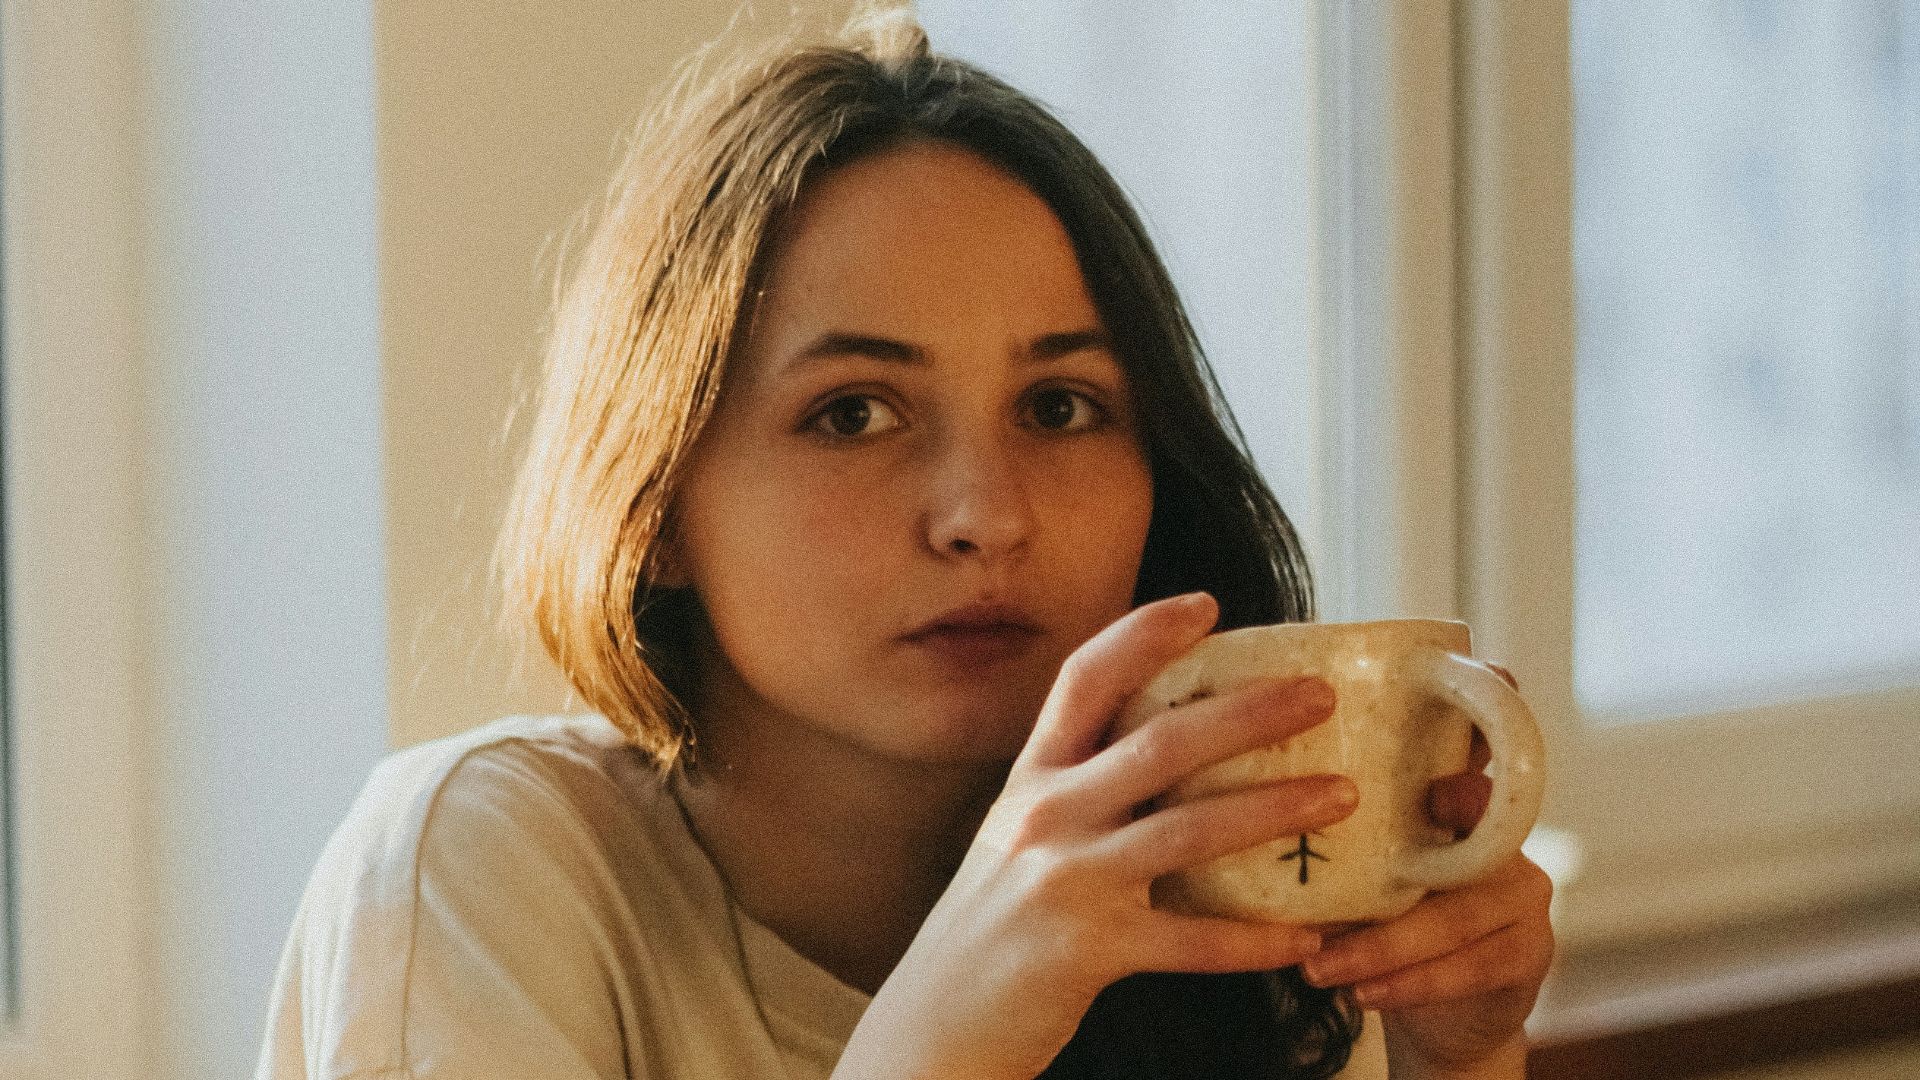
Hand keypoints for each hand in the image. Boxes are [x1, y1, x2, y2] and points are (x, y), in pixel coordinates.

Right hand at [833, 593, 1355, 1079]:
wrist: (935, 1024)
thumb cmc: (991, 928)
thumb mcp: (1019, 840)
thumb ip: (1080, 794)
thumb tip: (1173, 754)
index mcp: (1031, 779)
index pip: (1085, 680)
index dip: (1144, 635)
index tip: (1207, 606)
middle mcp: (1045, 816)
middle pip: (1158, 742)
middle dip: (1247, 713)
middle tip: (1318, 696)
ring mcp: (1066, 882)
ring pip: (1187, 830)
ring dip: (1273, 809)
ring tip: (1341, 797)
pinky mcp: (1088, 951)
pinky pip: (1191, 940)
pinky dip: (1253, 940)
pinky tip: (1304, 936)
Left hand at [1299, 664, 1554, 1077]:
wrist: (1436, 1004)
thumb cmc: (1377, 909)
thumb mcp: (1353, 855)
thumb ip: (1315, 815)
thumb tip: (1213, 773)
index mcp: (1454, 790)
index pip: (1477, 735)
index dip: (1481, 706)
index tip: (1458, 686)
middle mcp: (1499, 831)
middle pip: (1475, 817)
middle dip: (1425, 829)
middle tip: (1372, 837)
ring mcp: (1523, 891)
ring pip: (1460, 910)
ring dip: (1383, 942)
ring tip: (1319, 963)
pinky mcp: (1526, 951)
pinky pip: (1470, 967)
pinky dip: (1408, 982)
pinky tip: (1359, 992)